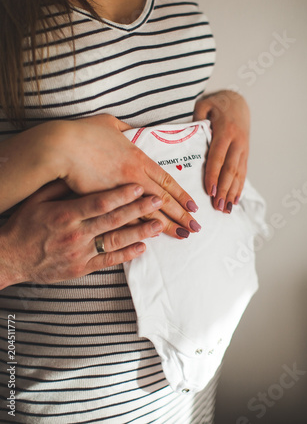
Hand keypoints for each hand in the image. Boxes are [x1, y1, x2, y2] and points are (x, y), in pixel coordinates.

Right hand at [0, 181, 164, 289]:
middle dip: (138, 210)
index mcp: (66, 214)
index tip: (139, 187)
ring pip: (115, 242)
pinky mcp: (82, 268)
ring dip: (139, 232)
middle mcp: (76, 234)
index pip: (99, 203)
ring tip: (158, 224)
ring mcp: (80, 253)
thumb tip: (81, 172)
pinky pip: (109, 261)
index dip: (121, 195)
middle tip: (158, 202)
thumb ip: (60, 187)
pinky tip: (142, 247)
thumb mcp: (37, 200)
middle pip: (113, 220)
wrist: (11, 259)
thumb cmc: (24, 226)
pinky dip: (127, 254)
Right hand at [53, 114, 199, 238]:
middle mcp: (133, 175)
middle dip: (181, 214)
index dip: (181, 194)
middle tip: (195, 227)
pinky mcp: (104, 202)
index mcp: (137, 157)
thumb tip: (131, 130)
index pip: (166, 179)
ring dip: (166, 225)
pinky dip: (140, 228)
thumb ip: (124, 129)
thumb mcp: (109, 123)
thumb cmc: (83, 132)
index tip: (193, 206)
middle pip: (163, 199)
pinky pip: (127, 218)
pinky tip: (151, 237)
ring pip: (149, 212)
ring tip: (181, 235)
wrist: (60, 145)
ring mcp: (119, 191)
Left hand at [194, 90, 249, 212]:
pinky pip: (243, 173)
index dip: (214, 175)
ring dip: (232, 193)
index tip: (209, 191)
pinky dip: (239, 188)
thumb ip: (196, 118)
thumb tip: (188, 134)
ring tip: (226, 209)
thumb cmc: (217, 105)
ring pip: (239, 174)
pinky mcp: (245, 154)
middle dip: (224, 190)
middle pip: (230, 169)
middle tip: (217, 206)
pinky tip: (235, 201)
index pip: (218, 157)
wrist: (238, 101)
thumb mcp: (204, 105)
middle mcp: (237, 142)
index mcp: (225, 131)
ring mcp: (243, 149)